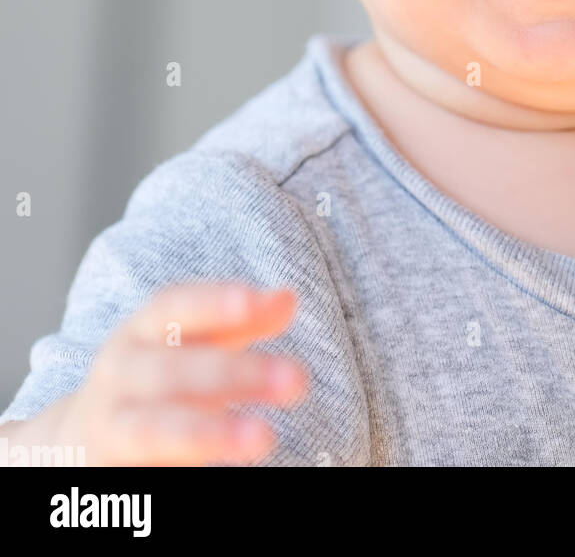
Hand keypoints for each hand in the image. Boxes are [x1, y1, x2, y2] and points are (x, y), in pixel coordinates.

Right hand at [56, 282, 307, 464]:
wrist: (78, 440)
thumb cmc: (152, 379)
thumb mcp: (188, 343)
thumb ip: (238, 323)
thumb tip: (287, 298)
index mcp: (138, 333)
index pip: (170, 308)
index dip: (210, 302)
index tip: (251, 300)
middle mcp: (119, 378)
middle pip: (172, 372)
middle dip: (233, 374)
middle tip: (296, 381)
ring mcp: (111, 430)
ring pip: (155, 430)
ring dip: (209, 433)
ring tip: (264, 438)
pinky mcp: (112, 475)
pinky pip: (147, 471)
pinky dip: (186, 469)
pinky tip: (227, 472)